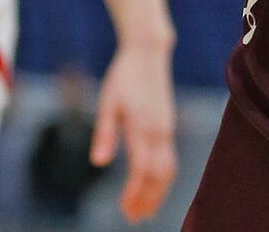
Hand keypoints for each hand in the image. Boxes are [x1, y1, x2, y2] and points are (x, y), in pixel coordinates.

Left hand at [91, 39, 177, 222]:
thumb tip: (97, 162)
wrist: (147, 53)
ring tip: (146, 211)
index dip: (135, 194)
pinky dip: (164, 179)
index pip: (142, 171)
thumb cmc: (124, 77)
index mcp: (142, 127)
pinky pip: (171, 159)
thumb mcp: (107, 102)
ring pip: (169, 170)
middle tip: (135, 218)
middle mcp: (159, 131)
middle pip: (159, 176)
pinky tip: (154, 187)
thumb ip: (104, 133)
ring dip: (159, 193)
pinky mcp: (168, 126)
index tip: (125, 210)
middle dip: (149, 200)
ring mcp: (167, 129)